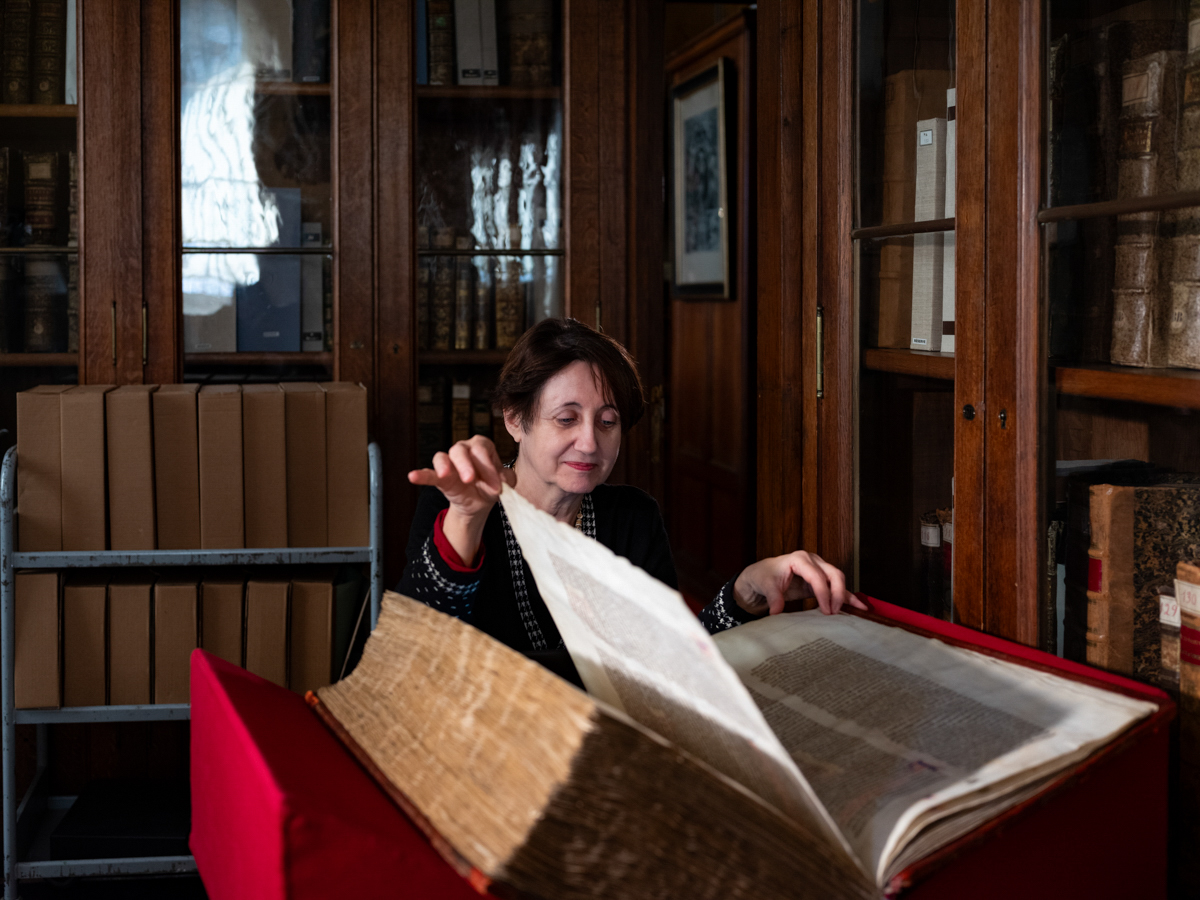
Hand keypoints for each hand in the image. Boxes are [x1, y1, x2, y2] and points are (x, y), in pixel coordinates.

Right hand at [408, 436, 516, 560]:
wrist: (479, 502)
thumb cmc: (491, 485)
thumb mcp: (505, 483)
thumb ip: (507, 479)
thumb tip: (500, 481)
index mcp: (482, 447)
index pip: (483, 450)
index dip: (489, 467)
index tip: (496, 486)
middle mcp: (464, 450)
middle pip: (461, 449)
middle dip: (465, 464)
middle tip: (470, 479)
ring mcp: (450, 462)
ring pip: (443, 457)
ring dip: (444, 466)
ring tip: (445, 475)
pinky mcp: (439, 476)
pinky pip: (428, 473)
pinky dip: (421, 474)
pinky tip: (412, 476)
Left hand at [732, 551, 866, 616]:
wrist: (760, 576)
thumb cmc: (763, 576)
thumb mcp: (765, 585)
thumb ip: (773, 597)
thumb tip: (776, 611)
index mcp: (799, 559)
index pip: (816, 575)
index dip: (823, 593)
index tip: (826, 610)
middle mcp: (812, 561)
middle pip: (833, 574)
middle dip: (838, 593)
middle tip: (835, 612)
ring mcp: (818, 569)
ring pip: (838, 579)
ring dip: (845, 595)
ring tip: (855, 611)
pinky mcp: (819, 580)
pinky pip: (836, 587)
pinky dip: (847, 596)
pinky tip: (858, 606)